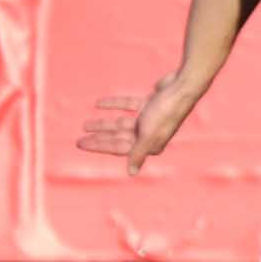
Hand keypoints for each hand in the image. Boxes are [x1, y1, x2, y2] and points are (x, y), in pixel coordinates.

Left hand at [78, 70, 203, 173]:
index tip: (82, 145)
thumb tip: (132, 173)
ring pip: (121, 123)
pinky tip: (99, 104)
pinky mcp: (150, 104)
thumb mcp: (149, 135)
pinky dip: (115, 105)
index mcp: (149, 144)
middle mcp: (149, 134)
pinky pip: (128, 106)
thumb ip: (139, 154)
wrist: (182, 88)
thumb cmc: (165, 113)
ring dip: (104, 124)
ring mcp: (149, 119)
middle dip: (99, 138)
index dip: (100, 147)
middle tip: (79, 139)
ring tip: (85, 124)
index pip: (119, 148)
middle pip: (118, 137)